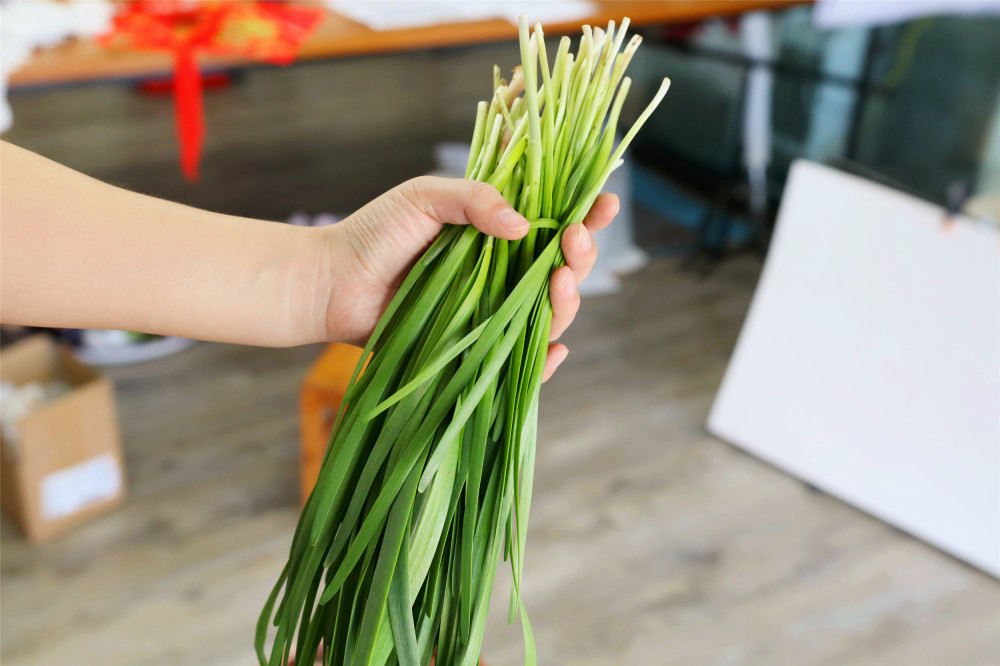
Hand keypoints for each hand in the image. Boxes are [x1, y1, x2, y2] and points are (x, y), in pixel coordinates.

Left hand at [318, 176, 618, 380]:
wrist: (333, 283)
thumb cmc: (375, 234)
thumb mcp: (424, 197)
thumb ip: (475, 199)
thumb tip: (525, 225)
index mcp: (500, 234)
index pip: (557, 224)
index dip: (588, 216)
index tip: (605, 202)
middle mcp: (505, 274)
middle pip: (565, 271)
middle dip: (582, 256)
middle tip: (573, 241)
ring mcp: (493, 313)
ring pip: (551, 315)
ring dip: (567, 300)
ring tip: (559, 281)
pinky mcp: (476, 348)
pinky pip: (521, 360)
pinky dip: (544, 361)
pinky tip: (554, 350)